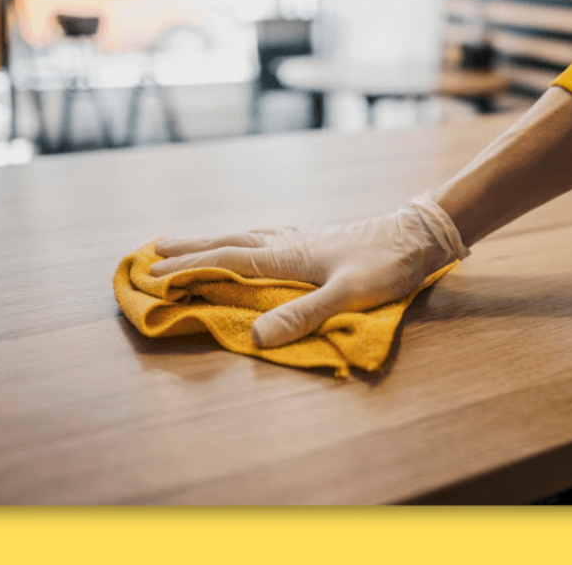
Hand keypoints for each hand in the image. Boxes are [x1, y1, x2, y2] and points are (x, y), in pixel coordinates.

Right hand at [150, 194, 468, 347]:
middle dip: (188, 249)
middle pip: (227, 243)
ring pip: (244, 237)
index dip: (188, 268)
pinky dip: (241, 240)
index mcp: (287, 255)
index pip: (226, 261)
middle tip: (150, 251)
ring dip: (211, 241)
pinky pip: (264, 238)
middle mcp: (287, 242)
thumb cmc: (387, 264)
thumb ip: (303, 314)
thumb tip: (256, 336)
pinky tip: (247, 243)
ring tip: (186, 244)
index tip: (152, 275)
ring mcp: (301, 238)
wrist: (421, 234)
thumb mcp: (348, 294)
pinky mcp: (315, 240)